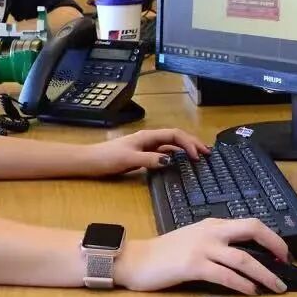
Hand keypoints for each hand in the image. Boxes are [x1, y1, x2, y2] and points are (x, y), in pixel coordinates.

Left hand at [85, 128, 208, 175]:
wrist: (89, 161)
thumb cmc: (107, 158)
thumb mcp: (129, 159)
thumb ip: (150, 160)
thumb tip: (171, 161)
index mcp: (147, 136)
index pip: (174, 135)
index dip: (189, 143)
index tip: (198, 156)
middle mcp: (149, 139)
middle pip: (175, 137)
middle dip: (192, 143)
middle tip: (207, 154)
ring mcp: (145, 146)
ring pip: (170, 145)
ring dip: (185, 149)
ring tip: (199, 157)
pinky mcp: (142, 154)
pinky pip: (163, 153)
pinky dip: (174, 156)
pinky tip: (180, 162)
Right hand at [116, 218, 290, 295]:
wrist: (136, 259)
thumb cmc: (164, 253)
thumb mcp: (193, 239)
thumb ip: (216, 243)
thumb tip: (245, 258)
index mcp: (212, 224)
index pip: (249, 223)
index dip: (271, 237)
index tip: (283, 252)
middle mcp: (210, 232)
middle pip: (252, 230)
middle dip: (276, 246)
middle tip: (288, 264)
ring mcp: (202, 248)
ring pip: (244, 258)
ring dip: (265, 274)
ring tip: (277, 287)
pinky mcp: (194, 265)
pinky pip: (226, 275)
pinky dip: (243, 285)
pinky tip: (251, 292)